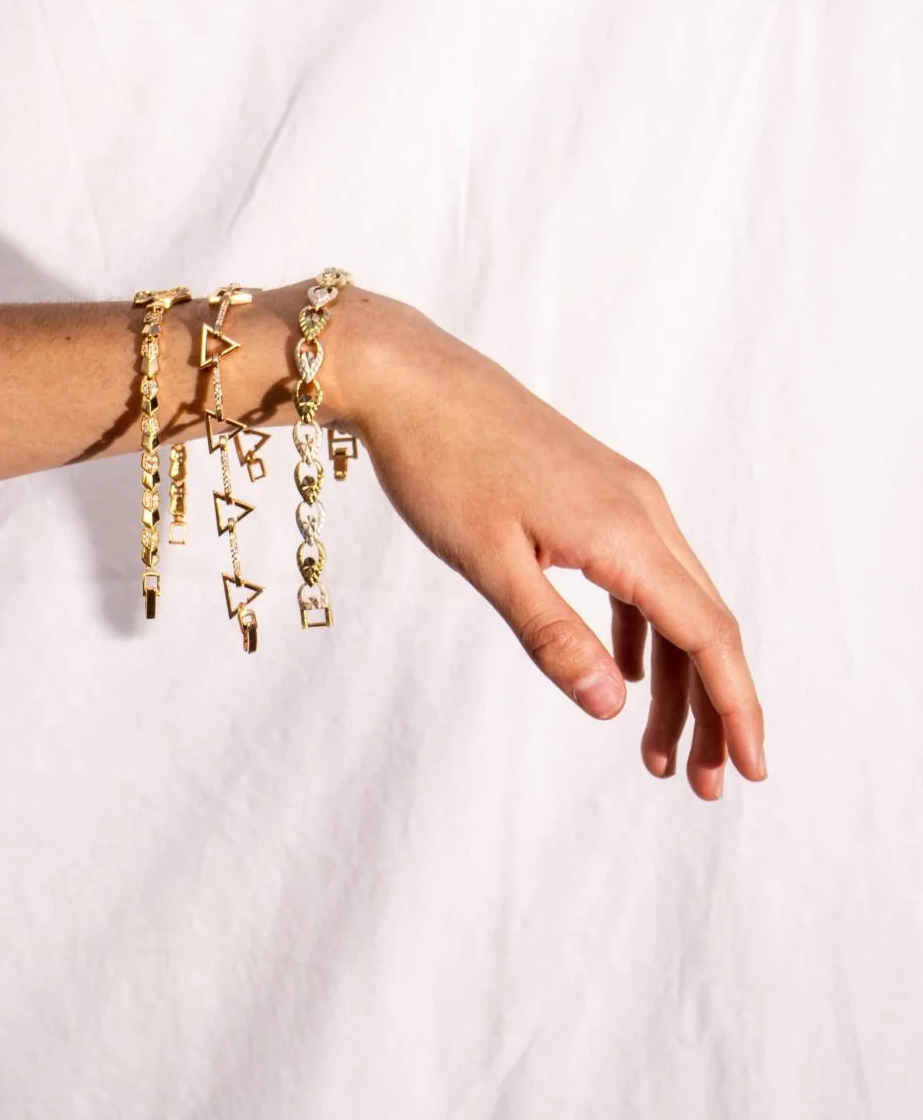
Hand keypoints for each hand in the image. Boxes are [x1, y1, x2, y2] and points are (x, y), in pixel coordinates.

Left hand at [331, 289, 766, 800]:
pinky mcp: (594, 491)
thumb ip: (553, 636)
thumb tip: (614, 705)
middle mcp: (641, 509)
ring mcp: (622, 495)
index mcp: (625, 530)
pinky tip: (627, 672)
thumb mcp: (490, 562)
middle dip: (712, 707)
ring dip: (675, 675)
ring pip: (673, 599)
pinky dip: (643, 630)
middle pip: (703, 622)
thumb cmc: (441, 463)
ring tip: (658, 750)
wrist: (410, 378)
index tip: (749, 773)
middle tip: (699, 783)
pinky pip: (641, 573)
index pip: (707, 634)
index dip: (735, 708)